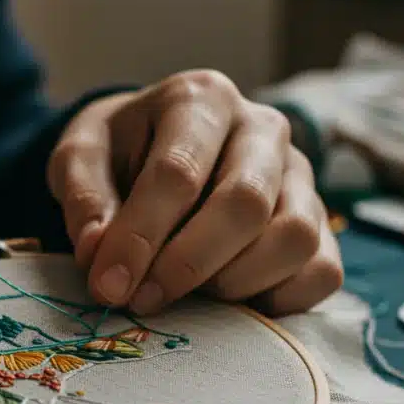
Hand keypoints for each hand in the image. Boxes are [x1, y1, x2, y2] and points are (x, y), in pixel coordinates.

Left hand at [47, 70, 342, 316]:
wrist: (154, 149)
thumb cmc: (119, 154)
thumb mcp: (81, 159)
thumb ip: (84, 200)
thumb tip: (99, 252)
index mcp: (200, 99)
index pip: (178, 173)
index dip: (140, 236)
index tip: (108, 285)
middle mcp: (262, 129)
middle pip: (245, 204)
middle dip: (188, 264)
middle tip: (144, 299)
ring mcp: (300, 175)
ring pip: (294, 237)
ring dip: (235, 282)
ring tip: (189, 295)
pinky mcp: (321, 222)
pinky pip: (322, 271)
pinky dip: (280, 300)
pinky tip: (233, 303)